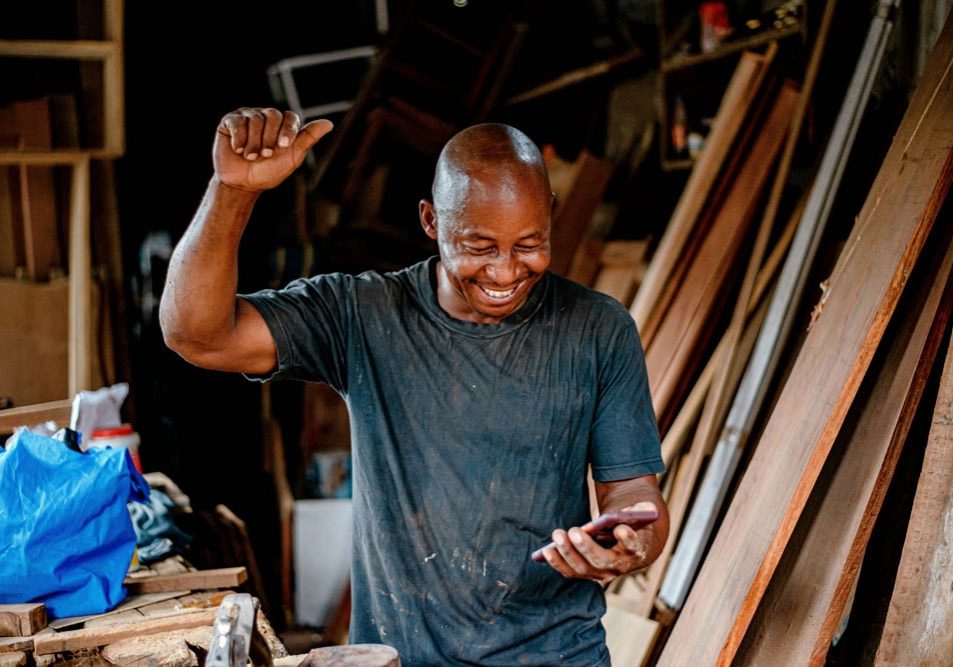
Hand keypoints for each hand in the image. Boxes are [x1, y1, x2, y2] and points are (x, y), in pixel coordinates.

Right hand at [213, 108, 332, 191]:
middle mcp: (266, 117)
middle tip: (265, 155)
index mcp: (282, 125)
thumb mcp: (292, 157)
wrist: (242, 184)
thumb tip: (329, 123)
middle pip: (273, 115)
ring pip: (255, 119)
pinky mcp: (230, 121)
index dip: (287, 130)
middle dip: (270, 138)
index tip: (283, 146)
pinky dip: (239, 138)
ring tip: (250, 156)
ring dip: (254, 142)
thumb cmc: (268, 172)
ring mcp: (248, 117)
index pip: (290, 117)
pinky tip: (238, 150)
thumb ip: (308, 138)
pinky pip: (237, 121)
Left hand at [540, 501, 657, 583]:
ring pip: (583, 568)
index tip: (621, 529)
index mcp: (635, 549)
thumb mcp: (639, 514)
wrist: (627, 546)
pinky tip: (546, 551)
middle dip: (586, 546)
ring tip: (557, 535)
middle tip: (574, 531)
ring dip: (567, 553)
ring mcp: (601, 573)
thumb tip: (630, 510)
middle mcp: (619, 566)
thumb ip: (640, 509)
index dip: (628, 539)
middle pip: (602, 559)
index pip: (633, 546)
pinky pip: (570, 572)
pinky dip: (558, 563)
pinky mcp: (586, 573)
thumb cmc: (630, 523)